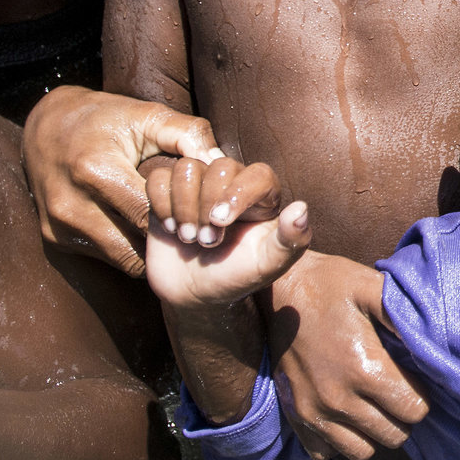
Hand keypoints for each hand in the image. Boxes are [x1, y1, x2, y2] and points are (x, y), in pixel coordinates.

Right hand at [23, 86, 220, 275]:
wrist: (45, 127)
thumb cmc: (105, 118)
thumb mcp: (146, 115)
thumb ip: (188, 133)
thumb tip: (219, 161)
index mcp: (95, 170)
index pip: (151, 214)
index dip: (182, 219)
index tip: (205, 218)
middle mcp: (72, 204)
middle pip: (138, 242)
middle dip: (169, 241)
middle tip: (195, 234)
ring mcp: (59, 226)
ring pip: (123, 258)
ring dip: (150, 251)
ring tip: (171, 234)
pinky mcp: (54, 238)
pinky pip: (105, 256)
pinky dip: (127, 247)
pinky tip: (142, 231)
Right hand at [142, 154, 305, 310]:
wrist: (196, 293)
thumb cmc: (236, 276)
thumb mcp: (268, 265)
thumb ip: (291, 240)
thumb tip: (301, 209)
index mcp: (263, 195)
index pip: (258, 173)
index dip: (239, 193)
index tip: (221, 222)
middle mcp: (231, 181)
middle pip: (218, 167)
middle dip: (207, 207)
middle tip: (208, 241)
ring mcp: (198, 183)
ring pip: (186, 168)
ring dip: (183, 207)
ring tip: (188, 238)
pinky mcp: (169, 190)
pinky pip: (159, 177)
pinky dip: (161, 203)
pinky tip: (170, 228)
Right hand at [264, 252, 427, 459]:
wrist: (277, 289)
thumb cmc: (330, 284)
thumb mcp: (372, 287)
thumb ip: (405, 317)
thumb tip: (437, 347)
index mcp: (364, 369)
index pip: (414, 412)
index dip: (421, 397)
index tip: (413, 380)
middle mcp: (338, 399)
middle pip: (393, 436)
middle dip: (401, 417)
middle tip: (395, 392)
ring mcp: (312, 412)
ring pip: (362, 452)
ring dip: (373, 432)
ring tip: (372, 405)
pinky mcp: (295, 416)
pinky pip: (325, 452)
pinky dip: (339, 440)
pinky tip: (344, 414)